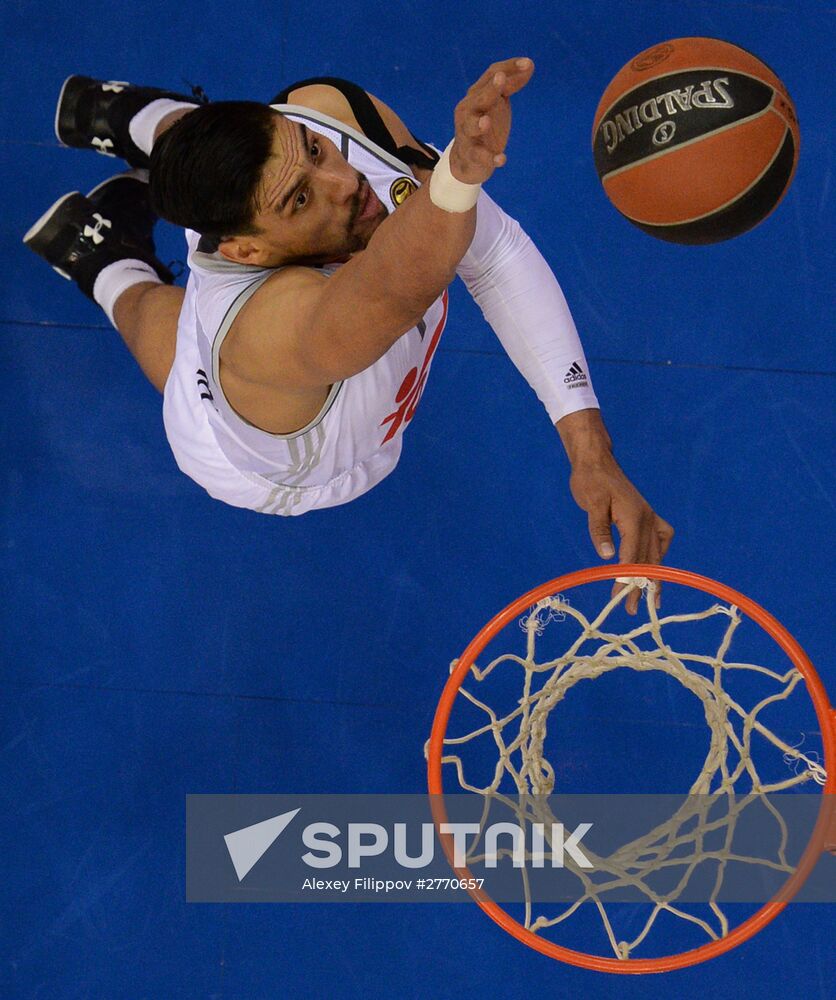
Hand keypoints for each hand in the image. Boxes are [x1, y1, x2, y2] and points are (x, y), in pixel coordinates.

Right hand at [450, 57, 534, 183]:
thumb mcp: (497, 103)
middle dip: (490, 89)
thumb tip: (530, 64)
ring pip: (470, 126)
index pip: (492, 75)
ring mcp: (467, 133)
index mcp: (476, 95)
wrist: (467, 160)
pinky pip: (479, 156)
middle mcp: (468, 110)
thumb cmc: (484, 125)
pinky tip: (502, 159)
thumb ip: (510, 85)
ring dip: (478, 124)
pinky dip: (490, 158)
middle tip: (501, 78)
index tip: (528, 64)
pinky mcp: (470, 155)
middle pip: (480, 97)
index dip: (509, 68)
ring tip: (486, 122)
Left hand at [558, 410, 673, 613]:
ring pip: (656, 552)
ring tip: (652, 599)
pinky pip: (661, 538)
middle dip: (641, 586)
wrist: (596, 461)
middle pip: (647, 559)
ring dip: (654, 576)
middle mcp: (648, 519)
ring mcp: (650, 517)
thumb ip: (598, 529)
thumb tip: (606, 556)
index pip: (632, 556)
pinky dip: (660, 554)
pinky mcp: (647, 515)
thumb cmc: (590, 481)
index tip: (619, 598)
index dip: (627, 578)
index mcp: (635, 517)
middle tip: (631, 609)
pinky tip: (656, 566)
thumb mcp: (590, 504)